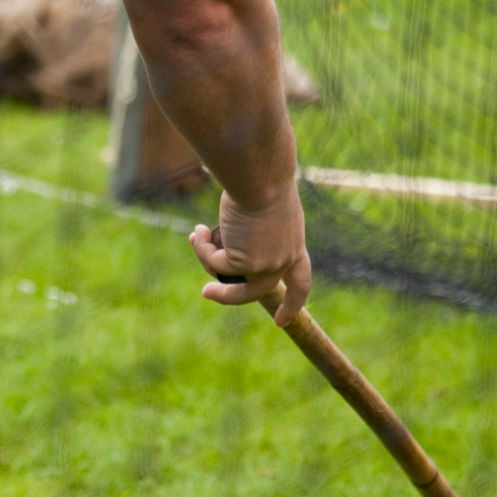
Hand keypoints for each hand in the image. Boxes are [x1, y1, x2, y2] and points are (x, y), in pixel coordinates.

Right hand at [189, 182, 310, 326]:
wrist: (260, 175)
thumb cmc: (263, 179)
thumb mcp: (265, 208)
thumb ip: (254, 231)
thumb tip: (222, 248)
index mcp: (295, 245)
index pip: (300, 281)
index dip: (292, 303)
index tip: (282, 321)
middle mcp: (283, 260)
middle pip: (257, 291)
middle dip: (228, 296)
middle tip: (206, 292)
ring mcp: (265, 265)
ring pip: (229, 280)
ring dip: (207, 260)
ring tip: (196, 237)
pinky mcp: (244, 264)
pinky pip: (215, 264)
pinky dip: (203, 247)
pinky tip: (199, 230)